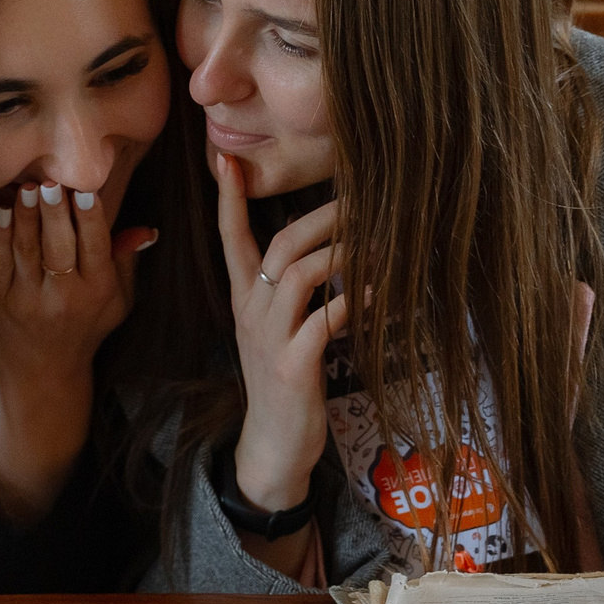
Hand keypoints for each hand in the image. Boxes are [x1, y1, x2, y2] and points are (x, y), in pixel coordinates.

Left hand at [0, 180, 156, 524]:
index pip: (96, 247)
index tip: (86, 191)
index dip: (90, 217)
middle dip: (54, 208)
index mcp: (96, 293)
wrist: (40, 374)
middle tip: (50, 181)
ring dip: (25, 213)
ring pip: (26, 247)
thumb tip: (146, 230)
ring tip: (26, 187)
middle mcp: (62, 299)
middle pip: (58, 244)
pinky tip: (3, 210)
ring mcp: (24, 301)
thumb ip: (125, 262)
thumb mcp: (116, 302)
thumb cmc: (84, 329)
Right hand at [213, 149, 346, 522]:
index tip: (225, 156)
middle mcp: (252, 311)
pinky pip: (326, 319)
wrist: (273, 446)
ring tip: (376, 241)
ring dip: (342, 251)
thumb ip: (292, 293)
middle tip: (358, 193)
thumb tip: (328, 251)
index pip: (230, 238)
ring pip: (301, 273)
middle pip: (280, 244)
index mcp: (245, 299)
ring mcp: (271, 337)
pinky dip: (354, 300)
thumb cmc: (283, 383)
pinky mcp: (294, 364)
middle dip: (320, 214)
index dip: (229, 197)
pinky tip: (378, 293)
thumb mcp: (278, 331)